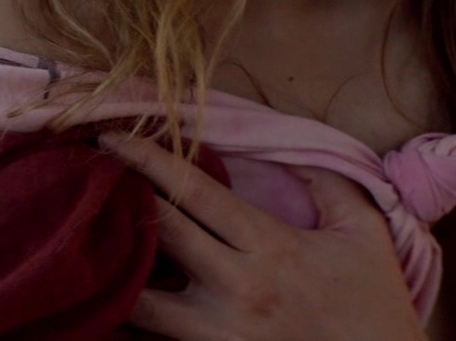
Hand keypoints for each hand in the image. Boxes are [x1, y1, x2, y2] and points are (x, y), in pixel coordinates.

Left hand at [100, 132, 426, 340]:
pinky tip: (104, 297)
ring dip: (110, 265)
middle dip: (114, 196)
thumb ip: (330, 184)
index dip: (146, 159)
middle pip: (158, 233)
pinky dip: (126, 319)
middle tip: (81, 168)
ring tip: (81, 236)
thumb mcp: (365, 234)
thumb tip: (288, 151)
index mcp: (270, 247)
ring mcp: (219, 336)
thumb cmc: (375, 307)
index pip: (194, 192)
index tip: (112, 135)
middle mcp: (236, 289)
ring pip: (140, 300)